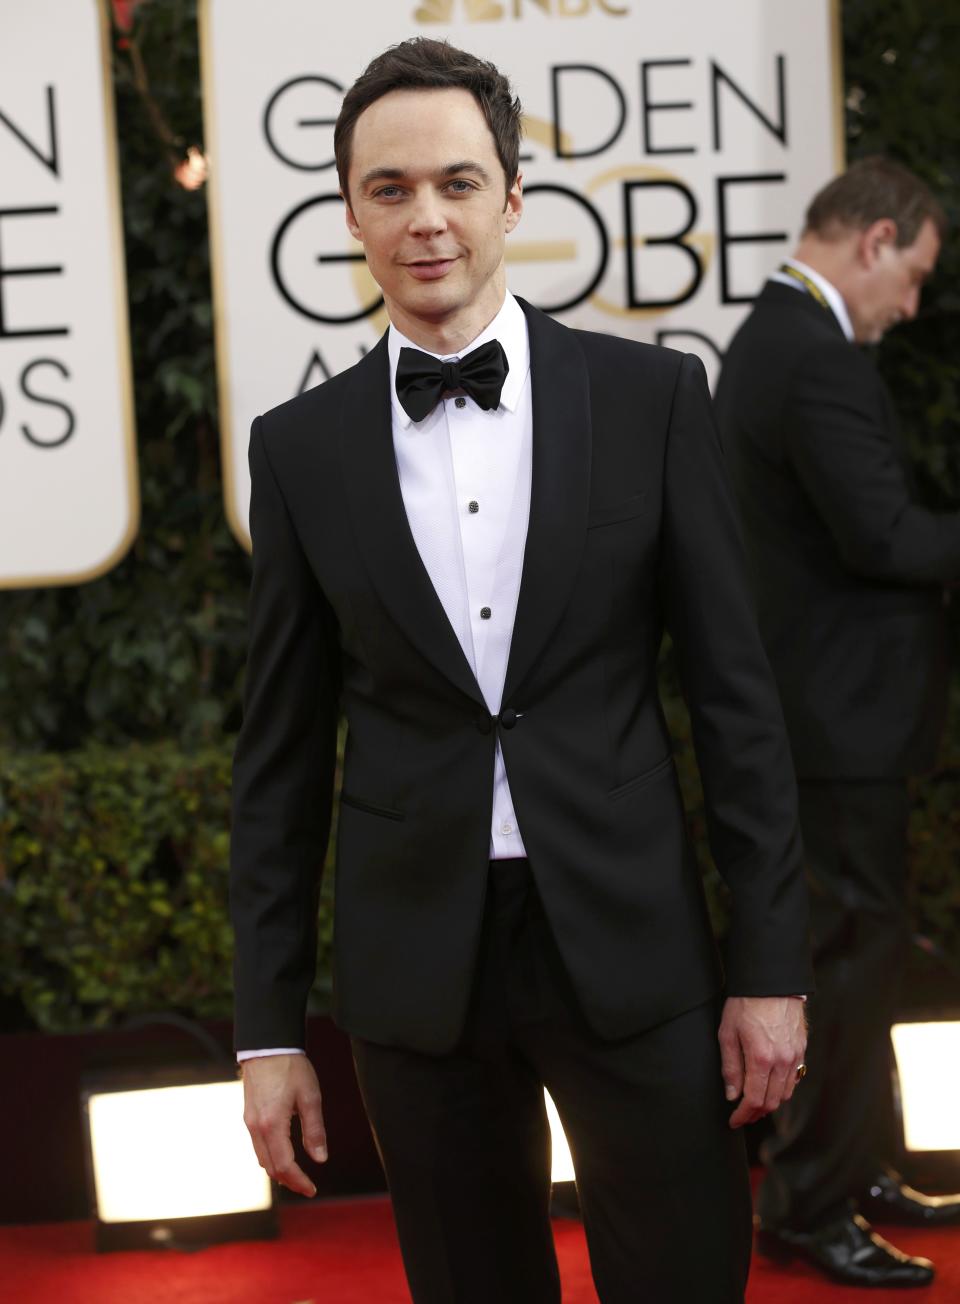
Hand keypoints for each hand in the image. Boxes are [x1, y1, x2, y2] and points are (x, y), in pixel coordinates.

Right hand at [241, 1054, 327, 1196]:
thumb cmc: (291, 1068)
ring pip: (261, 1158)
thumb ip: (314, 1130)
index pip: (284, 1165)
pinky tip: (283, 1154)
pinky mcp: (249, 1115)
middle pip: (270, 1167)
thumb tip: (320, 1159)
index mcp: (272, 1125)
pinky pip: (257, 1145)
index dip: (299, 1181)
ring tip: (297, 1174)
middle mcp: (256, 1128)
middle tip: (307, 1186)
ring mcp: (250, 1122)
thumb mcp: (310, 1097)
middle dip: (288, 1180)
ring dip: (278, 1171)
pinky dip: (270, 1157)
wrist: (267, 1046)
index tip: (312, 1189)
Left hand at [718, 996, 806, 1128]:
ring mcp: (795, 1056)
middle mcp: (782, 1061)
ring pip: (785, 1093)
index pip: (754, 1100)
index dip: (743, 1115)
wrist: (771, 981)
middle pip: (772, 1102)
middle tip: (743, 1115)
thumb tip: (732, 1094)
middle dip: (756, 1113)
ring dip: (770, 1103)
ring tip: (754, 1103)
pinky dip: (781, 1088)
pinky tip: (770, 1085)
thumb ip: (730, 1067)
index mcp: (761, 1059)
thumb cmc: (746, 1003)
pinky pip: (794, 1078)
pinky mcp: (801, 1049)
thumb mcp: (727, 1033)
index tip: (734, 1121)